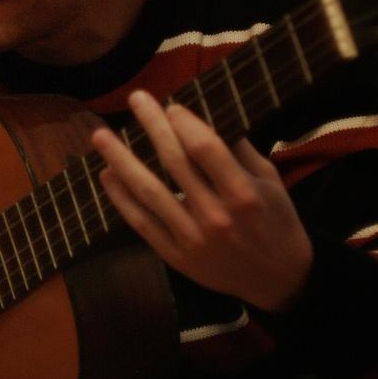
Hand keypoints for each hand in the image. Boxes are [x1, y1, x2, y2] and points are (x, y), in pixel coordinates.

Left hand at [91, 90, 313, 312]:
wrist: (277, 280)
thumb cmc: (276, 221)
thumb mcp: (270, 181)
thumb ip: (240, 150)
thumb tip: (206, 115)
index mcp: (243, 193)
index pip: (205, 149)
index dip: (184, 123)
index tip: (171, 106)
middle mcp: (216, 216)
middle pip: (174, 163)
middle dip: (152, 126)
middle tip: (136, 98)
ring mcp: (192, 238)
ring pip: (149, 193)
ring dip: (121, 161)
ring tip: (100, 136)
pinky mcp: (176, 257)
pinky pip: (142, 223)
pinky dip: (121, 199)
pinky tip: (107, 174)